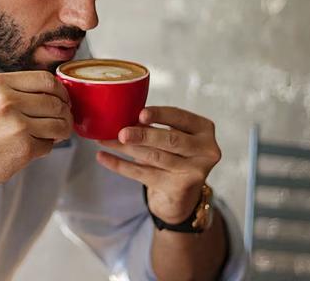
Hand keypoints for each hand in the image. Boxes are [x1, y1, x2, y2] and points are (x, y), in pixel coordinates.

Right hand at [0, 71, 73, 193]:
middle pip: (56, 102)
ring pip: (59, 124)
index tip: (62, 99)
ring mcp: (17, 125)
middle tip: (61, 120)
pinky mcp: (23, 149)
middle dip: (64, 113)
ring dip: (61, 131)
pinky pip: (49, 145)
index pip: (46, 79)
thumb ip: (14, 90)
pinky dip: (45, 147)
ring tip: (53, 134)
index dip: (60, 91)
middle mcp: (8, 101)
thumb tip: (51, 93)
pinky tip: (32, 147)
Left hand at [96, 106, 220, 223]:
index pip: (182, 118)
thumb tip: (121, 115)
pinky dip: (120, 165)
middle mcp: (206, 151)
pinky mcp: (178, 188)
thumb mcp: (172, 136)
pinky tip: (104, 157)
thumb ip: (154, 126)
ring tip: (103, 140)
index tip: (140, 114)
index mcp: (204, 130)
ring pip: (155, 157)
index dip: (161, 115)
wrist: (182, 195)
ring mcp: (194, 172)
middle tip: (121, 132)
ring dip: (126, 148)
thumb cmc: (174, 155)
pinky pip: (144, 174)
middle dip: (144, 135)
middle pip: (171, 140)